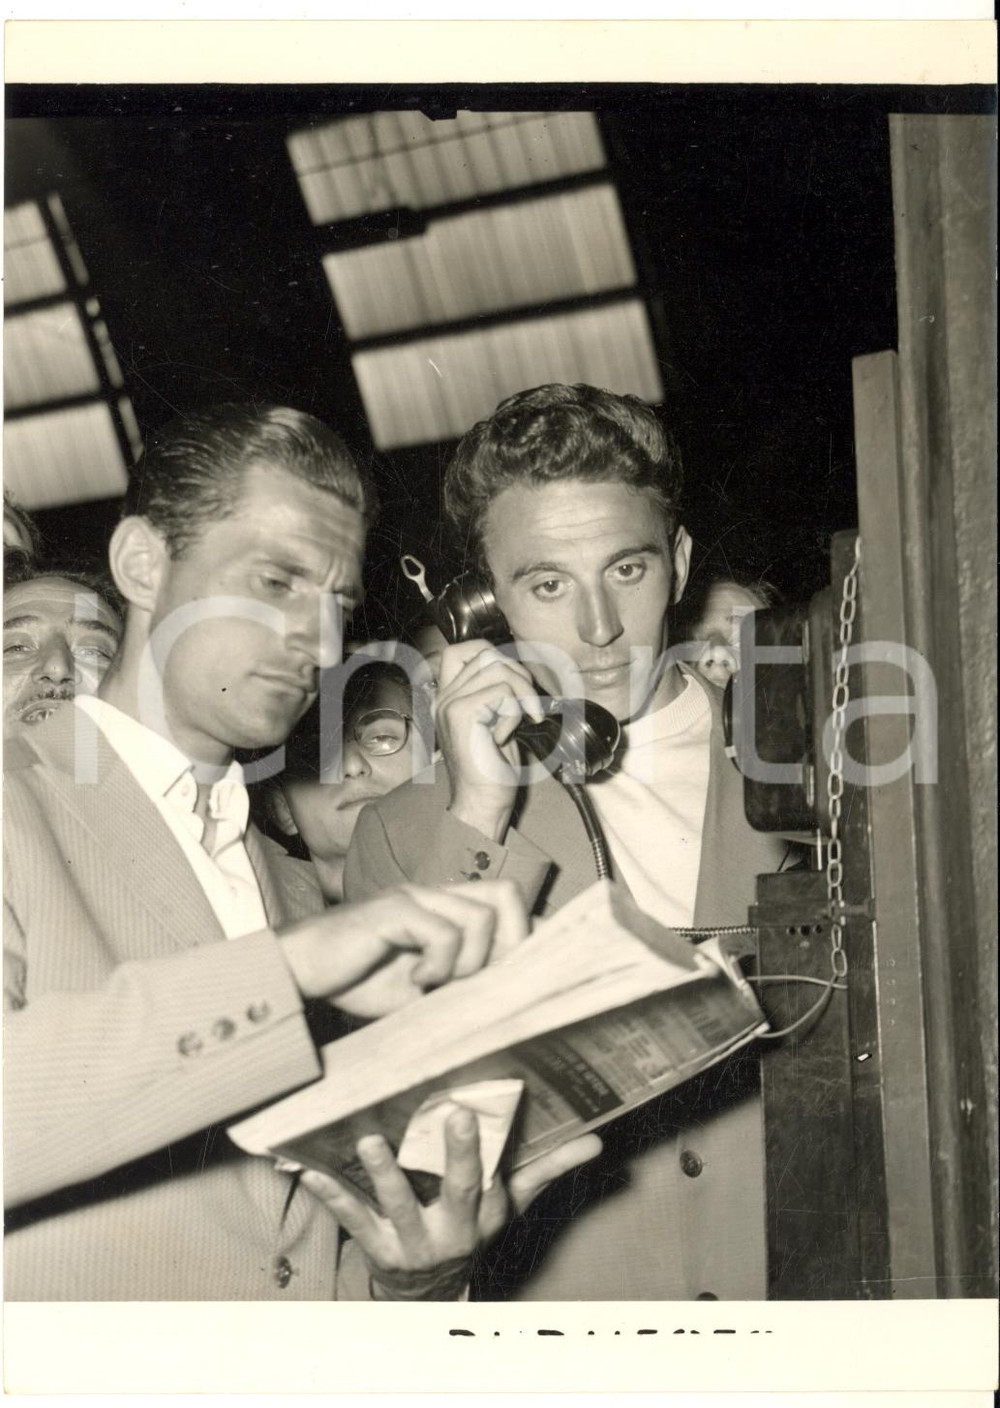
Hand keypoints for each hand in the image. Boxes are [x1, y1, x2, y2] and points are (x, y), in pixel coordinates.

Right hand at [280, 880, 526, 1015]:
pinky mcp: (393, 909)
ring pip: (480, 917)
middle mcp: (435, 894)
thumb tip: (509, 996)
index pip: (508, 902)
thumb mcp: (421, 991)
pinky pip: (443, 931)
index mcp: (445, 909)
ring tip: (437, 984)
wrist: (298, 973)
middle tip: (481, 982)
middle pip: (508, 896)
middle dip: (511, 945)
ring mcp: (414, 897)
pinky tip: (415, 980)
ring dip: (469, 962)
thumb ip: (460, 984)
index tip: (520, 976)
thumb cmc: (356, 981)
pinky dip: (439, 964)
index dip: (526, 935)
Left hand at [299, 1109, 601, 1300]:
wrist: (426, 1292)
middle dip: (458, 1157)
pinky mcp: (375, 1249)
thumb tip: (594, 1143)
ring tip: (370, 1140)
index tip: (477, 1108)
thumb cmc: (468, 1228)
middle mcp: (452, 1230)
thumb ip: (546, 1169)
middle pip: (458, 1191)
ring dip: (384, 1175)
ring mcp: (411, 1242)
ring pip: (399, 1207)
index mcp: (484, 1213)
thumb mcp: (509, 1204)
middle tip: (454, 1116)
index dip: (485, 1147)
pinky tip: (310, 1171)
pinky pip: (353, 1222)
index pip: (491, 1176)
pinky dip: (331, 1196)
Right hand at [435, 640, 545, 842]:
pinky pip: (502, 693)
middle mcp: (444, 697)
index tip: (515, 681)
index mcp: (448, 697)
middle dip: (518, 673)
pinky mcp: (462, 715)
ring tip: (523, 719)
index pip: (462, 650)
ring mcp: (450, 704)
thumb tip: (519, 670)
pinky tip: (505, 736)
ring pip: (498, 668)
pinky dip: (514, 712)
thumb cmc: (492, 768)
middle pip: (486, 653)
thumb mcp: (495, 721)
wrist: (482, 802)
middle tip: (528, 704)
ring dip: (522, 692)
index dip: (494, 654)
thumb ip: (498, 693)